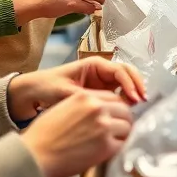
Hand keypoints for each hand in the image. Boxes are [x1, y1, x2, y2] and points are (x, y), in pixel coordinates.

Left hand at [8, 58, 145, 121]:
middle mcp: (102, 71)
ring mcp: (103, 82)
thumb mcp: (66, 92)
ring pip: (126, 84)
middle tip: (143, 101)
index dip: (129, 83)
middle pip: (127, 74)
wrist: (34, 93)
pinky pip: (119, 95)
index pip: (120, 71)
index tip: (134, 98)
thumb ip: (86, 97)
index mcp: (95, 65)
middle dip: (137, 85)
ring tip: (138, 107)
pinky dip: (126, 101)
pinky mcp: (101, 94)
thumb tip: (105, 105)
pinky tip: (128, 112)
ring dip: (134, 93)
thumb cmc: (48, 87)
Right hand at [21, 91, 132, 176]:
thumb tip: (98, 112)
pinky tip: (108, 151)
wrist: (35, 155)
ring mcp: (104, 126)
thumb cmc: (43, 135)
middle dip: (122, 120)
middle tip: (118, 130)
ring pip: (126, 127)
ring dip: (121, 134)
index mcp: (86, 96)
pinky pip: (122, 144)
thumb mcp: (63, 107)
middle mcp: (97, 108)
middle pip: (124, 110)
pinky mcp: (106, 146)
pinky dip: (118, 148)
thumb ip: (84, 106)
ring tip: (112, 142)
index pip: (113, 98)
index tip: (116, 115)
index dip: (116, 108)